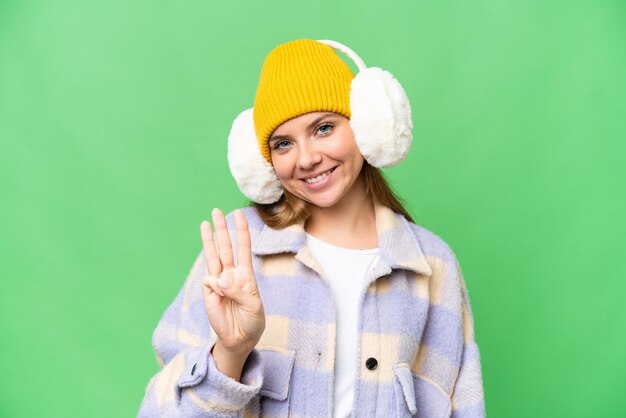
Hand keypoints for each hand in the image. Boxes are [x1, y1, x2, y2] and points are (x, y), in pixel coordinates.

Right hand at [200, 209, 264, 358]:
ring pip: (212, 256)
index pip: (243, 248)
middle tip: (216, 211)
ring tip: (205, 223)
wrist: (240, 339)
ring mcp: (219, 282)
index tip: (238, 215)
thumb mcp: (253, 305)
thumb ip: (237, 290)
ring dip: (209, 240)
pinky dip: (215, 285)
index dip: (241, 232)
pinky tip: (219, 294)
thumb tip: (218, 280)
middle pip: (225, 247)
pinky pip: (209, 281)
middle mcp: (231, 274)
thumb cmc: (251, 321)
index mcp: (246, 274)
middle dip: (221, 229)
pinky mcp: (209, 293)